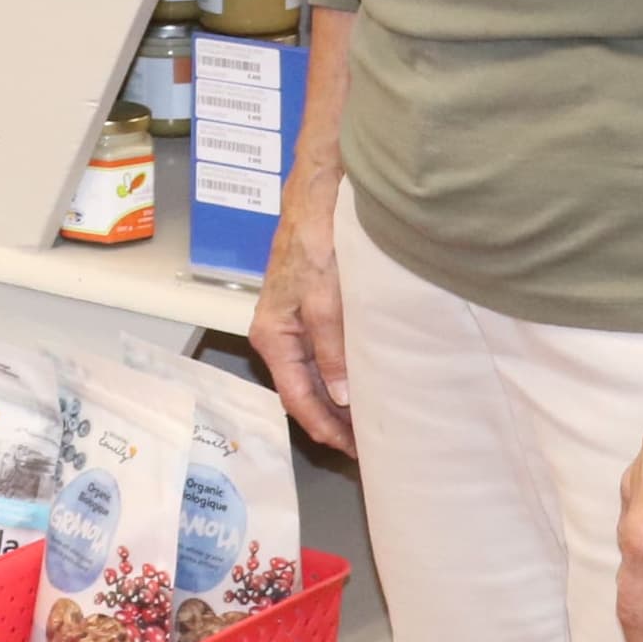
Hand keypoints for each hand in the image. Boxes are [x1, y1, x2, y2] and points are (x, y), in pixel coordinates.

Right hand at [249, 174, 353, 454]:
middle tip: (369, 444)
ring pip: (315, 374)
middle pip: (304, 390)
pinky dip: (343, 373)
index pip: (295, 399)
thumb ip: (331, 347)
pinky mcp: (312, 308)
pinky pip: (325, 354)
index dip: (324, 428)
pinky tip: (365, 382)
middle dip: (333, 420)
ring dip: (339, 399)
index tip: (353, 450)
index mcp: (272, 335)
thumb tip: (340, 396)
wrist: (321, 191)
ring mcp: (295, 321)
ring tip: (370, 422)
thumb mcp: (325, 297)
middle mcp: (278, 333)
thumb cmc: (317, 239)